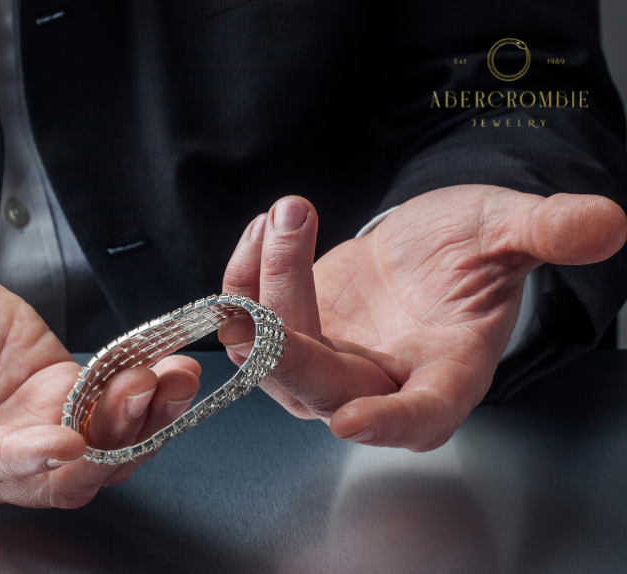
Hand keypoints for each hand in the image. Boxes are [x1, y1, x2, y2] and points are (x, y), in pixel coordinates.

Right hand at [0, 252, 199, 506]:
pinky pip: (109, 409)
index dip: (19, 459)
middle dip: (104, 447)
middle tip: (143, 399)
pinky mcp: (59, 396)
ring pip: (94, 450)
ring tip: (175, 378)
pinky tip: (173, 370)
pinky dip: (145, 396)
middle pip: (51, 474)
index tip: (63, 443)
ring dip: (141, 422)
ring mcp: (28, 427)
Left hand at [221, 186, 624, 450]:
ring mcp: (325, 362)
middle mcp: (378, 381)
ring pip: (272, 352)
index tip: (354, 423)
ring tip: (289, 215)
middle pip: (323, 393)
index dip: (390, 423)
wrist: (425, 244)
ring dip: (266, 284)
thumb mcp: (508, 230)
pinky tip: (266, 227)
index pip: (422, 414)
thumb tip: (607, 223)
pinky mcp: (287, 333)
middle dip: (286, 355)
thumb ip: (547, 232)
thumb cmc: (470, 248)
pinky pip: (247, 321)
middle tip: (257, 310)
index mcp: (445, 373)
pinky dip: (243, 276)